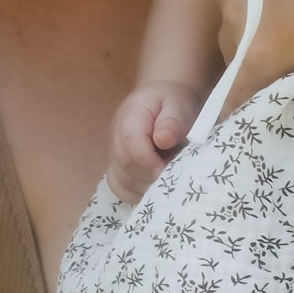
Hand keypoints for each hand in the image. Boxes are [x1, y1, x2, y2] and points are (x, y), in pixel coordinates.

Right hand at [106, 79, 205, 199]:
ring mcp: (115, 154)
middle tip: (173, 176)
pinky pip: (121, 189)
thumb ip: (172, 121)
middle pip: (124, 165)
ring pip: (120, 182)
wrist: (164, 99)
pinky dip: (138, 194)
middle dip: (150, 176)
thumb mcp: (178, 104)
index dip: (147, 160)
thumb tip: (164, 140)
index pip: (130, 142)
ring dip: (145, 187)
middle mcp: (116, 137)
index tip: (167, 169)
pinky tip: (156, 188)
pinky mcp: (119, 168)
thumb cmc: (173, 101)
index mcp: (130, 117)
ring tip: (167, 180)